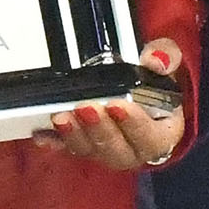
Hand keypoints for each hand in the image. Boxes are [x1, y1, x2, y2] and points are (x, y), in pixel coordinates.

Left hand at [41, 40, 186, 170]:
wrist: (140, 89)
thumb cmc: (154, 81)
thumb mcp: (167, 63)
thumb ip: (166, 57)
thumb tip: (155, 59)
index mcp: (162, 133)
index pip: (152, 138)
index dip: (135, 125)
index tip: (118, 105)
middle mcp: (134, 148)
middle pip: (118, 150)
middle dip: (99, 130)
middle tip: (85, 107)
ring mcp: (107, 150)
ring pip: (91, 151)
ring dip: (75, 136)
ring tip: (62, 117)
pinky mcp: (84, 145)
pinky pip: (68, 148)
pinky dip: (54, 141)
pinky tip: (41, 134)